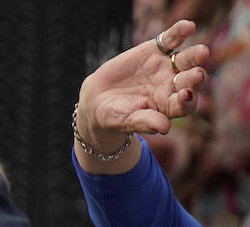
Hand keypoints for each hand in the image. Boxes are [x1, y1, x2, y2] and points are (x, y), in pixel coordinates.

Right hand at [75, 19, 208, 165]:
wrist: (97, 98)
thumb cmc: (114, 115)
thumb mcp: (125, 120)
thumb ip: (145, 122)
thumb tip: (164, 128)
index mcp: (170, 105)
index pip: (186, 104)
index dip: (187, 100)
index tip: (184, 96)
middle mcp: (173, 85)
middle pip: (190, 80)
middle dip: (194, 78)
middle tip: (197, 74)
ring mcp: (166, 66)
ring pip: (187, 59)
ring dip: (195, 55)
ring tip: (202, 52)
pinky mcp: (156, 50)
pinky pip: (171, 39)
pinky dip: (179, 31)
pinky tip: (187, 26)